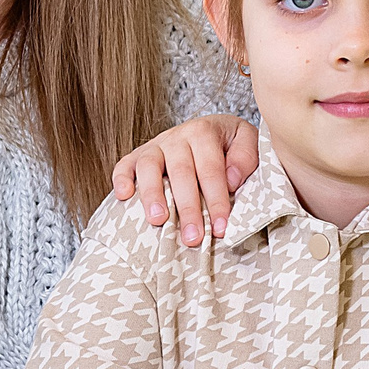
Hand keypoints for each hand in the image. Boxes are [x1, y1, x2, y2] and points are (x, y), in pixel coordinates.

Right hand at [110, 114, 259, 246]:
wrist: (213, 131)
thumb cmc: (231, 146)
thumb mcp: (248, 142)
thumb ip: (245, 157)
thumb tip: (231, 179)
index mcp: (205, 132)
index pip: (211, 170)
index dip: (216, 200)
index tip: (221, 228)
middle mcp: (177, 136)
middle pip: (181, 172)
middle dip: (188, 208)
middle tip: (193, 237)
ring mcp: (155, 146)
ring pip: (149, 167)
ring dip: (152, 194)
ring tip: (158, 220)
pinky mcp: (138, 156)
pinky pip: (124, 165)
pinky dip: (121, 179)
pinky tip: (124, 197)